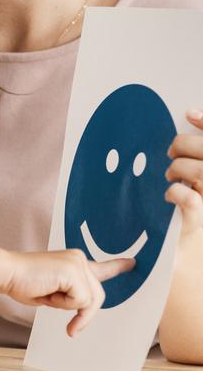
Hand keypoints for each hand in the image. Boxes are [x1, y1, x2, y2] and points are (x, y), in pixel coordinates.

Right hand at [3, 250, 133, 336]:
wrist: (7, 273)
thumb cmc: (23, 282)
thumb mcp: (54, 292)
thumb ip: (71, 295)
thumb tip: (83, 306)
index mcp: (74, 262)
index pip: (101, 267)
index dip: (118, 266)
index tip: (133, 263)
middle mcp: (79, 259)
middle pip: (97, 296)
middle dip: (84, 315)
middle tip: (72, 328)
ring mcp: (78, 264)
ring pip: (89, 300)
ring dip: (67, 307)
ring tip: (47, 296)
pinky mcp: (74, 272)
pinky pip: (80, 301)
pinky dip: (63, 304)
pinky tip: (47, 291)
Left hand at [166, 110, 202, 238]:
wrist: (192, 256)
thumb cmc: (190, 215)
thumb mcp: (196, 180)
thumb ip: (197, 154)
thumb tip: (191, 115)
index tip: (189, 114)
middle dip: (184, 146)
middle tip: (172, 153)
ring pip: (201, 171)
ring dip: (179, 168)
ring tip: (171, 176)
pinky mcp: (201, 220)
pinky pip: (189, 198)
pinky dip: (176, 192)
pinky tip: (171, 195)